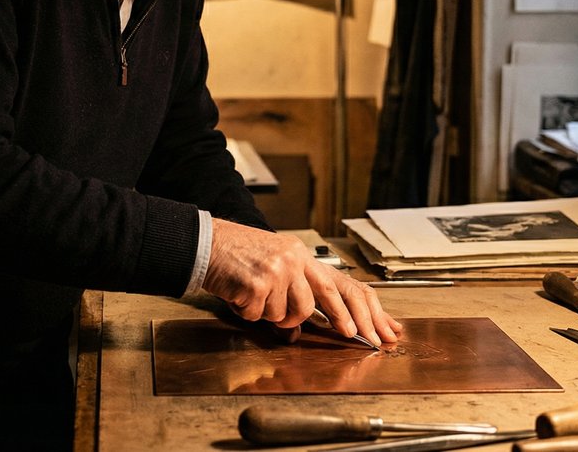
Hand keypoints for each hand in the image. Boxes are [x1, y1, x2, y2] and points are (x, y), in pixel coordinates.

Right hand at [201, 219, 401, 346]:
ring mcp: (276, 272)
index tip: (371, 328)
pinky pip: (260, 315)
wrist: (206, 242)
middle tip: (351, 335)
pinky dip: (248, 312)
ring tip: (256, 299)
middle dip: (342, 319)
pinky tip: (239, 295)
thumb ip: (291, 295)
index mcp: (300, 256)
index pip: (338, 283)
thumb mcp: (272, 268)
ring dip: (273, 316)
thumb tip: (297, 333)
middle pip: (325, 298)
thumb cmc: (237, 256)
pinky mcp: (257, 284)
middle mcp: (293, 261)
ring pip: (290, 314)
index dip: (358, 308)